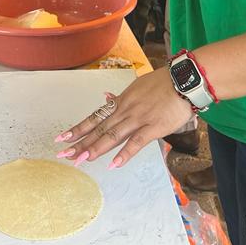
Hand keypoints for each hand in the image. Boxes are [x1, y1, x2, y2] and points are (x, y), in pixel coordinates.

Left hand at [53, 67, 192, 168]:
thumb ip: (121, 97)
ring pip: (112, 135)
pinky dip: (125, 153)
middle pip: (99, 129)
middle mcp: (125, 111)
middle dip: (81, 143)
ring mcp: (138, 119)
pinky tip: (114, 164)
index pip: (95, 117)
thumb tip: (105, 97)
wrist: (183, 80)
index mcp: (121, 102)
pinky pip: (136, 142)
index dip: (78, 129)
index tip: (63, 138)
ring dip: (96, 148)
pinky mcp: (153, 127)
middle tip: (64, 154)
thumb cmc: (162, 84)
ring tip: (81, 160)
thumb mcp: (137, 87)